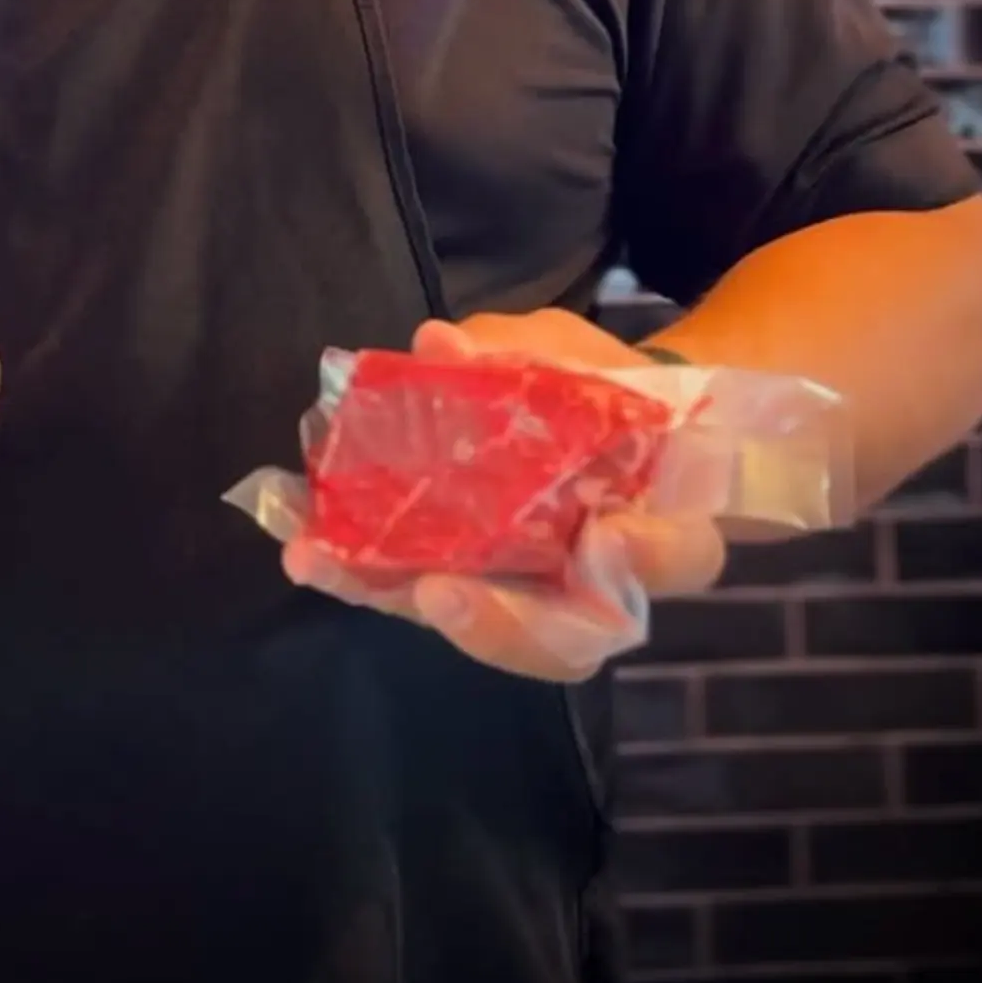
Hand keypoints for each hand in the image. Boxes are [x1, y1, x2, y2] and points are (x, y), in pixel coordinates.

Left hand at [351, 309, 726, 683]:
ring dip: (399, 597)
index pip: (678, 553)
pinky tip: (303, 544)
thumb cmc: (601, 389)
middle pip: (569, 638)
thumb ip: (525, 353)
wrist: (594, 421)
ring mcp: (532, 595)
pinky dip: (362, 573)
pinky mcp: (472, 585)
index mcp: (664, 519)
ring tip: (322, 562)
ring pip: (485, 630)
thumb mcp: (578, 354)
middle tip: (437, 594)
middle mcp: (603, 583)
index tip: (607, 537)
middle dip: (500, 624)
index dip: (650, 554)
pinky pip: (423, 593)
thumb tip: (440, 344)